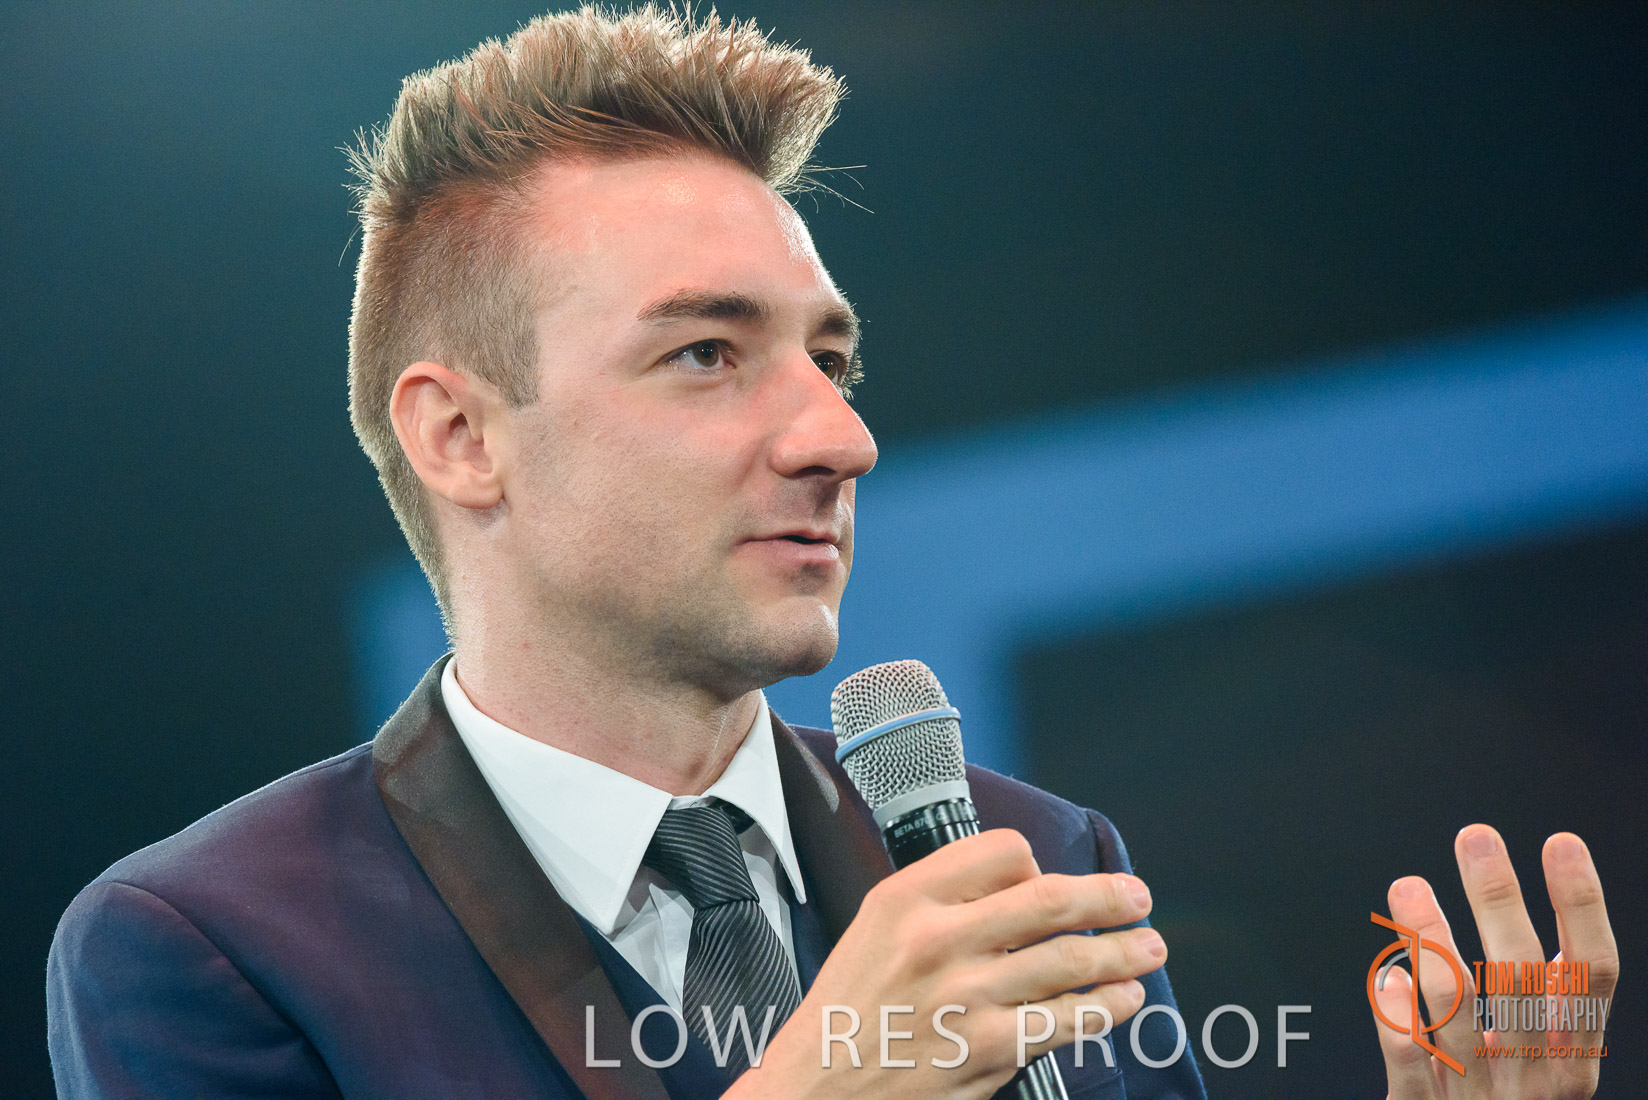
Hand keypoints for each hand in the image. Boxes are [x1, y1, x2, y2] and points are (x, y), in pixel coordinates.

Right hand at [727, 828, 1163, 1099]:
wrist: (818, 1086)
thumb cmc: (851, 1006)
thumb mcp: (876, 926)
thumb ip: (941, 898)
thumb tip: (1024, 885)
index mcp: (907, 898)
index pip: (1002, 853)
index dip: (1038, 864)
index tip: (1051, 879)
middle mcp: (938, 940)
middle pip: (1049, 900)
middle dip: (1108, 897)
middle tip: (1139, 897)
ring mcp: (967, 997)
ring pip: (1069, 960)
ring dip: (1122, 952)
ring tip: (1149, 946)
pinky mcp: (988, 1051)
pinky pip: (1065, 1021)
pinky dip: (1106, 1007)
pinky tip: (1124, 999)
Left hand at [1371, 825, 1617, 1098]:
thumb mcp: (1550, 1057)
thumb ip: (1547, 997)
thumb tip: (1547, 912)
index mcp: (1574, 1055)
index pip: (1593, 973)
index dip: (1582, 905)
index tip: (1562, 842)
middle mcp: (1536, 1079)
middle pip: (1523, 982)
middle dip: (1501, 903)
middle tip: (1476, 837)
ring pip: (1462, 1018)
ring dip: (1434, 946)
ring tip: (1408, 886)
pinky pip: (1411, 1066)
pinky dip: (1395, 1019)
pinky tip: (1384, 973)